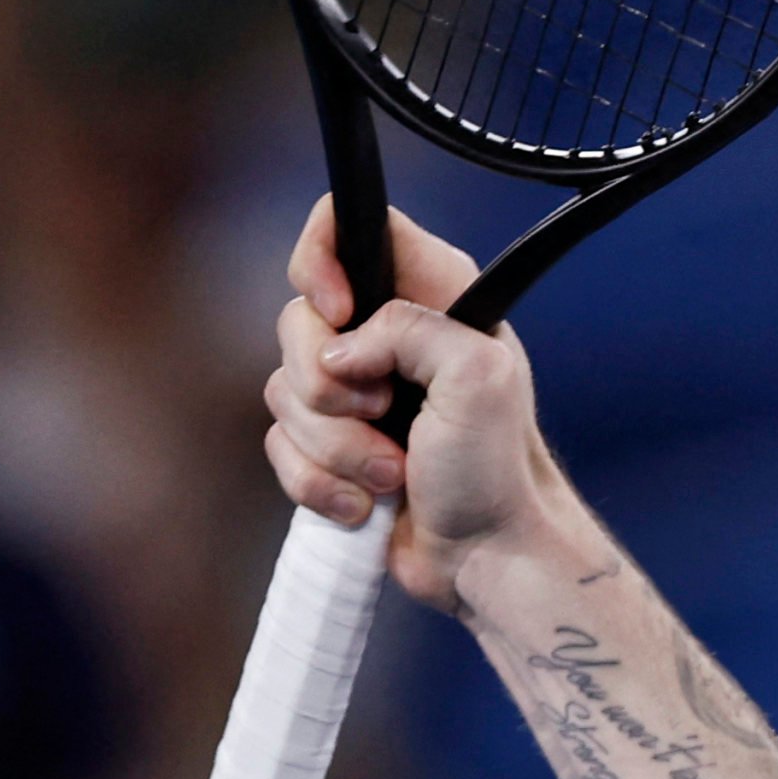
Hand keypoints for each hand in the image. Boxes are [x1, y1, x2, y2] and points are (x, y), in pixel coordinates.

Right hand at [264, 196, 566, 613]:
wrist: (488, 555)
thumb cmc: (498, 469)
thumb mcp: (477, 377)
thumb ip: (409, 328)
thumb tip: (342, 347)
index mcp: (433, 294)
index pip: (348, 223)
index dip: (317, 257)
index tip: (336, 311)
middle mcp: (387, 333)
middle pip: (295, 319)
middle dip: (330, 386)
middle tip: (387, 413)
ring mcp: (355, 391)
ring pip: (283, 391)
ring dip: (336, 447)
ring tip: (395, 473)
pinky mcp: (330, 444)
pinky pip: (279, 446)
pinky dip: (320, 482)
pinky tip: (369, 502)